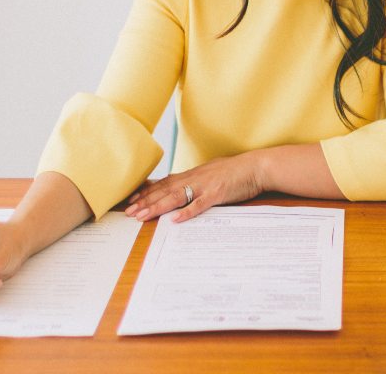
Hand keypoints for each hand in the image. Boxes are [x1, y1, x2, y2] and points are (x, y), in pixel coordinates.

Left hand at [124, 152, 263, 223]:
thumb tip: (184, 187)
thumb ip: (197, 180)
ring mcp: (205, 186)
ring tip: (142, 216)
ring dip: (157, 207)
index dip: (147, 192)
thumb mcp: (212, 173)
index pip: (164, 183)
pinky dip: (186, 212)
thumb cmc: (237, 171)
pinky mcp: (217, 194)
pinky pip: (199, 204)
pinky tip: (174, 220)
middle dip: (145, 202)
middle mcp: (195, 178)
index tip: (132, 200)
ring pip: (175, 197)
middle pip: (164, 191)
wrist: (256, 166)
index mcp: (193, 174)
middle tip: (129, 212)